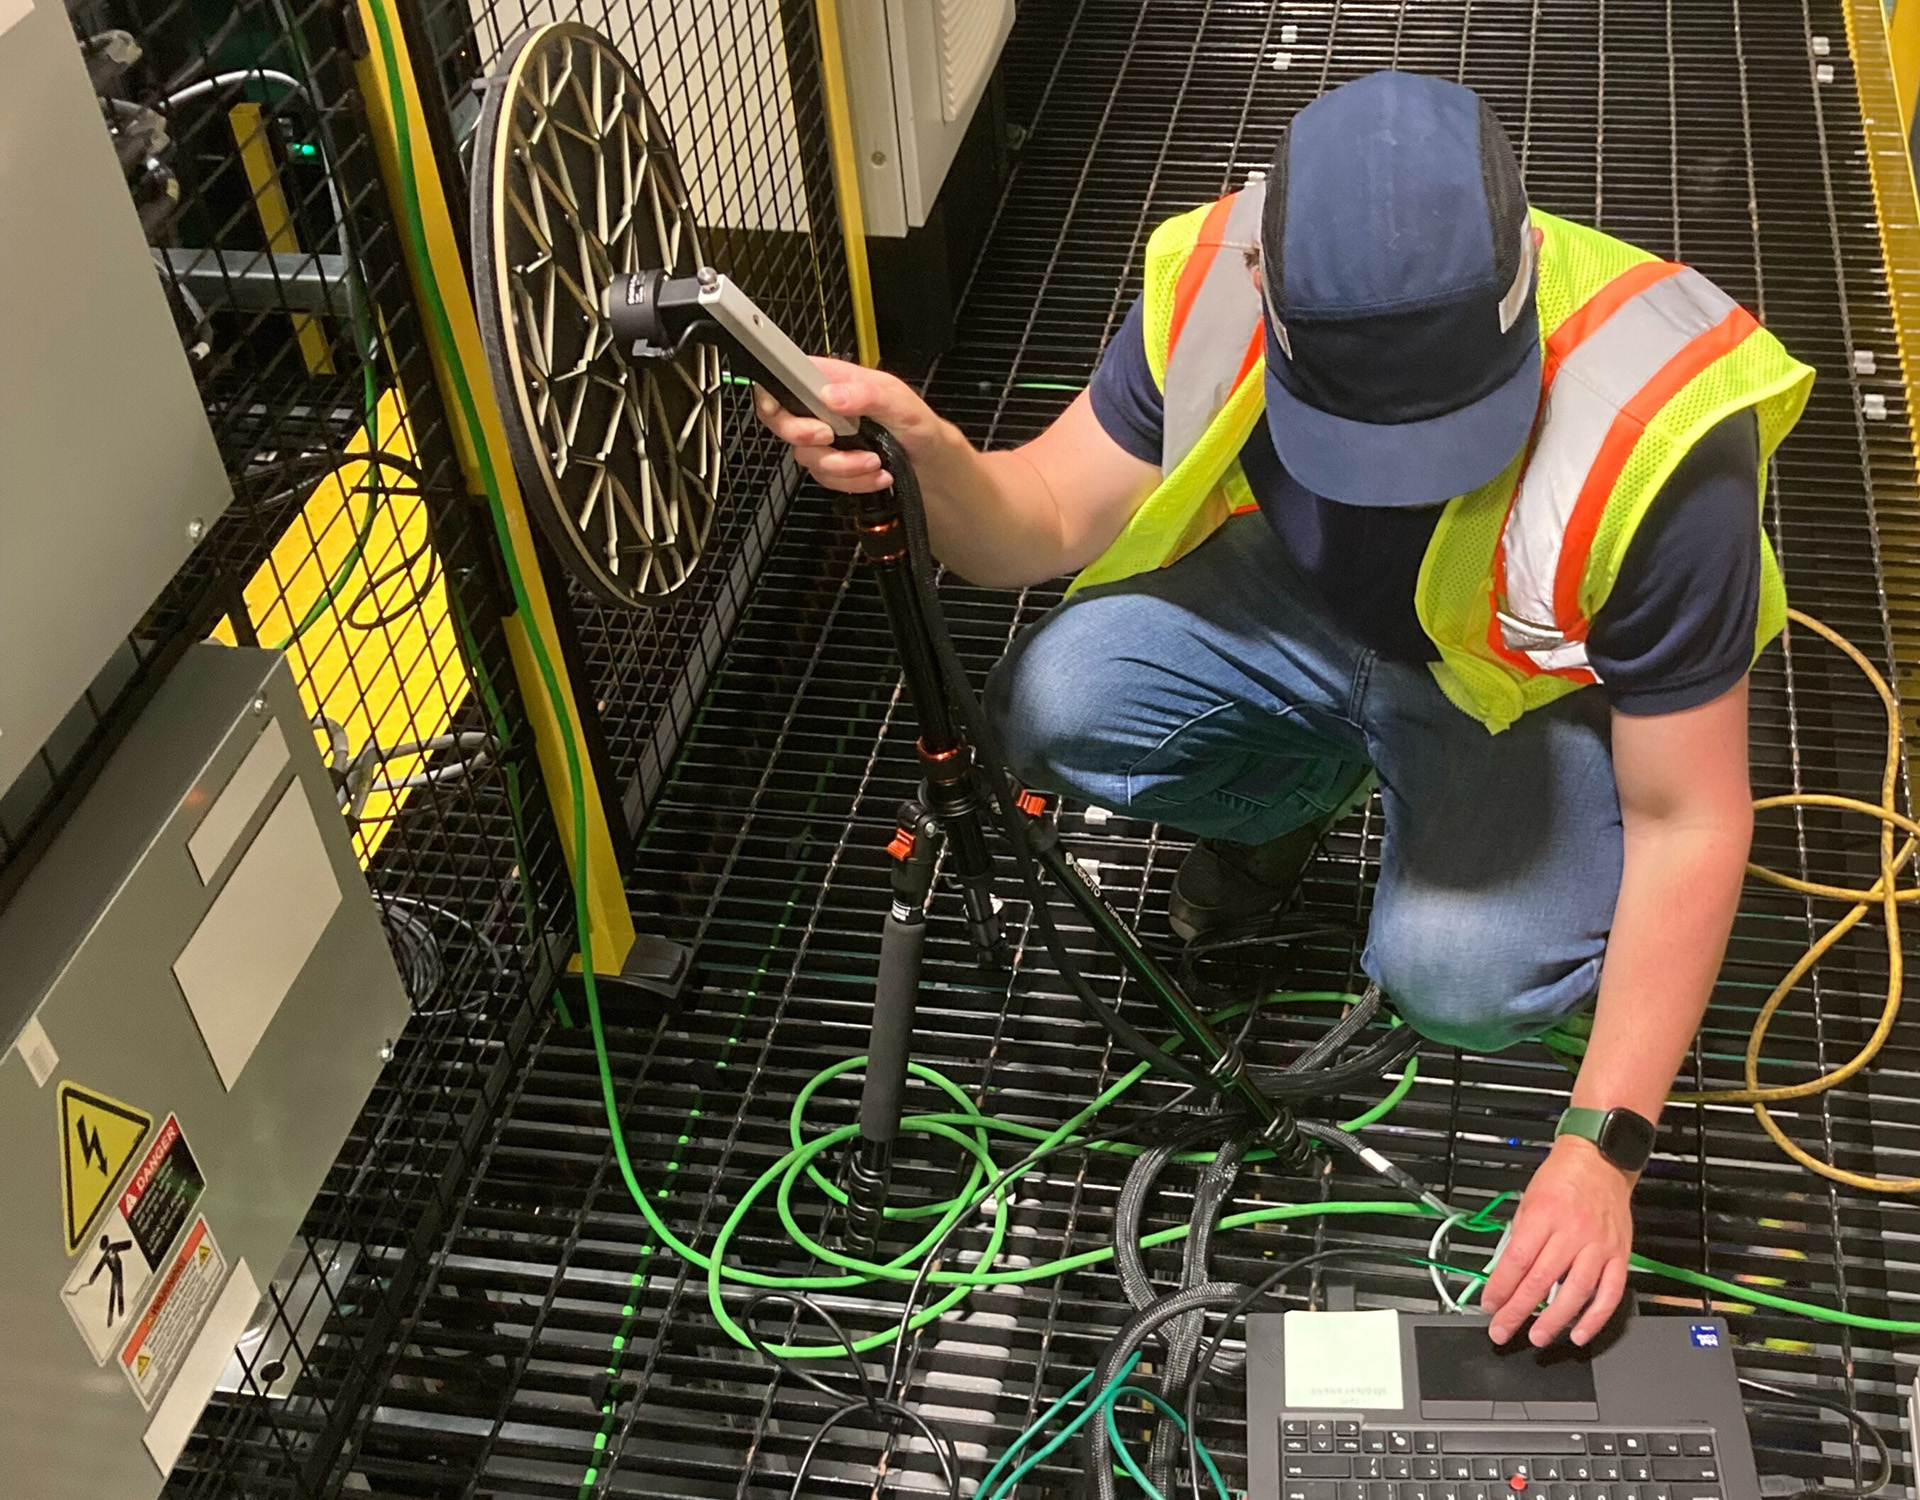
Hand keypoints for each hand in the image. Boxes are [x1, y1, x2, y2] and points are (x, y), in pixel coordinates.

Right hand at [751, 359, 955, 494]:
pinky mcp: (831, 465)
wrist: (928, 460)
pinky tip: (875, 473)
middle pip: (782, 421)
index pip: (786, 378)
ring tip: (874, 460)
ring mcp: (825, 438)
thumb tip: (831, 394)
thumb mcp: (899, 402)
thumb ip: (866, 394)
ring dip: (842, 465)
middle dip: (804, 436)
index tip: (780, 408)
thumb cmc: (917, 423)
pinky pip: (825, 478)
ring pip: (807, 456)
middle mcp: (823, 408)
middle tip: (829, 436)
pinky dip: (852, 481)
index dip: (772, 393)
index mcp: (833, 380)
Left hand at [1479, 1136, 1633, 1346]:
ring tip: (1537, 1337)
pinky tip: (1579, 1333)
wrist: (1600, 1161)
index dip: (1500, 1287)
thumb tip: (1504, 1273)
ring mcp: (1599, 1246)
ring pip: (1576, 1292)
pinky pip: (1610, 1293)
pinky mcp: (1619, 1255)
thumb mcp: (1528, 1200)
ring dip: (1554, 1320)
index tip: (1489, 1305)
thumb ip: (1520, 1236)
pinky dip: (1595, 1318)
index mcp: (1545, 1215)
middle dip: (1518, 1310)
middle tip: (1502, 1329)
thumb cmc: (1561, 1178)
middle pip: (1541, 1280)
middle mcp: (1572, 1232)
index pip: (1517, 1260)